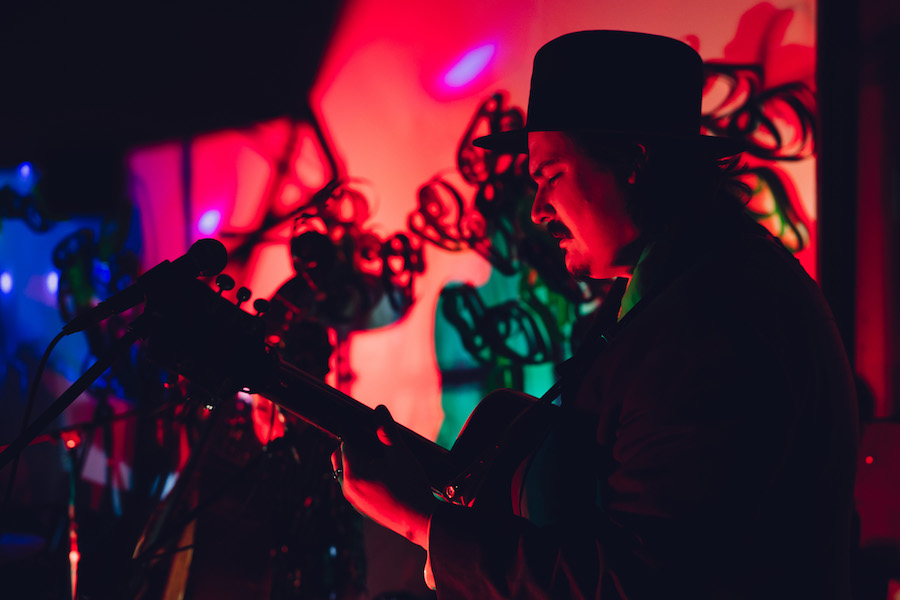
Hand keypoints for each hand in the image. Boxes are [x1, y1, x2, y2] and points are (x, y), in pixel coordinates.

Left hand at [331, 405, 436, 548]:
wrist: (421, 521)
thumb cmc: (410, 486)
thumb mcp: (400, 454)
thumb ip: (387, 430)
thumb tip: (379, 409)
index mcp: (353, 473)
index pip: (346, 443)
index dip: (357, 432)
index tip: (368, 427)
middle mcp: (348, 488)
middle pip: (340, 458)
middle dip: (353, 446)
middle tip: (373, 442)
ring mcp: (354, 501)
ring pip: (346, 473)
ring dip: (357, 462)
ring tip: (379, 458)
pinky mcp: (362, 509)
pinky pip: (355, 487)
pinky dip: (363, 477)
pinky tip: (383, 475)